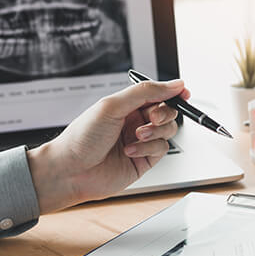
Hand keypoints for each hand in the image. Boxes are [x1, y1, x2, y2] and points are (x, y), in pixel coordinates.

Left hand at [27, 79, 189, 213]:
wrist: (71, 171)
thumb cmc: (82, 137)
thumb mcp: (113, 105)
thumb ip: (146, 92)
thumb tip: (174, 84)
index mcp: (127, 105)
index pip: (158, 94)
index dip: (172, 92)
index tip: (183, 93)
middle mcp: (136, 121)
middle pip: (167, 111)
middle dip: (164, 113)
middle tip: (151, 118)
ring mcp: (141, 141)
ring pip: (168, 130)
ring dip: (156, 131)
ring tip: (137, 135)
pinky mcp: (145, 160)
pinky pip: (161, 149)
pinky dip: (148, 148)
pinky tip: (130, 151)